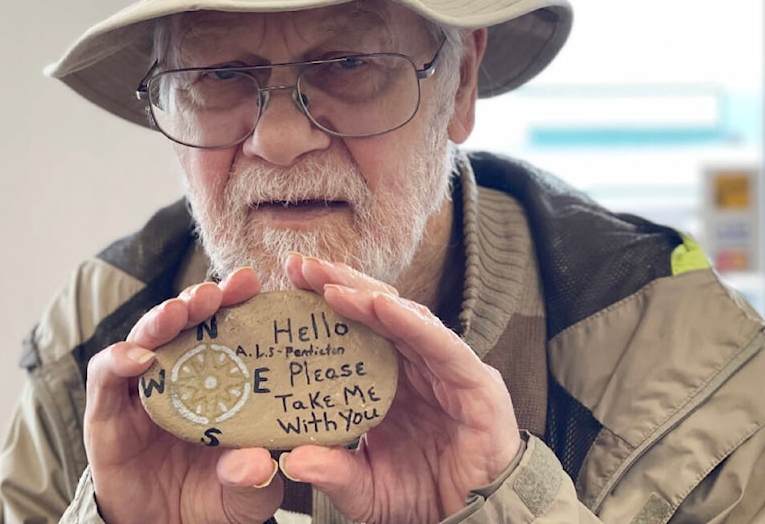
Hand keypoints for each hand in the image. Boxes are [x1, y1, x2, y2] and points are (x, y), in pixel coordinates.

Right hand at [83, 268, 281, 523]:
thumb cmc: (214, 501)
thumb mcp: (246, 497)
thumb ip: (252, 479)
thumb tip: (257, 463)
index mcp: (220, 382)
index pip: (227, 330)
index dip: (237, 304)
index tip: (252, 284)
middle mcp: (180, 376)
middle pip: (185, 325)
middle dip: (199, 301)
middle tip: (217, 291)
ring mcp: (141, 391)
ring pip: (145, 339)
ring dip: (161, 320)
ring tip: (178, 312)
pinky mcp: (106, 413)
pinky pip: (105, 376)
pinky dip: (118, 360)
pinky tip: (139, 357)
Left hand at [279, 254, 521, 523]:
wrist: (476, 522)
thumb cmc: (424, 498)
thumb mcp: (366, 489)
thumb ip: (333, 473)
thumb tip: (291, 459)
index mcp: (389, 381)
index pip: (355, 330)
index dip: (323, 304)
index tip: (287, 282)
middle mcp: (417, 366)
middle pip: (377, 313)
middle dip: (339, 284)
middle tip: (300, 266)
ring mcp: (447, 370)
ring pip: (407, 319)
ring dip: (368, 297)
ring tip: (331, 284)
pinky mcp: (475, 383)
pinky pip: (442, 345)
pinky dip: (412, 323)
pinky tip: (382, 306)